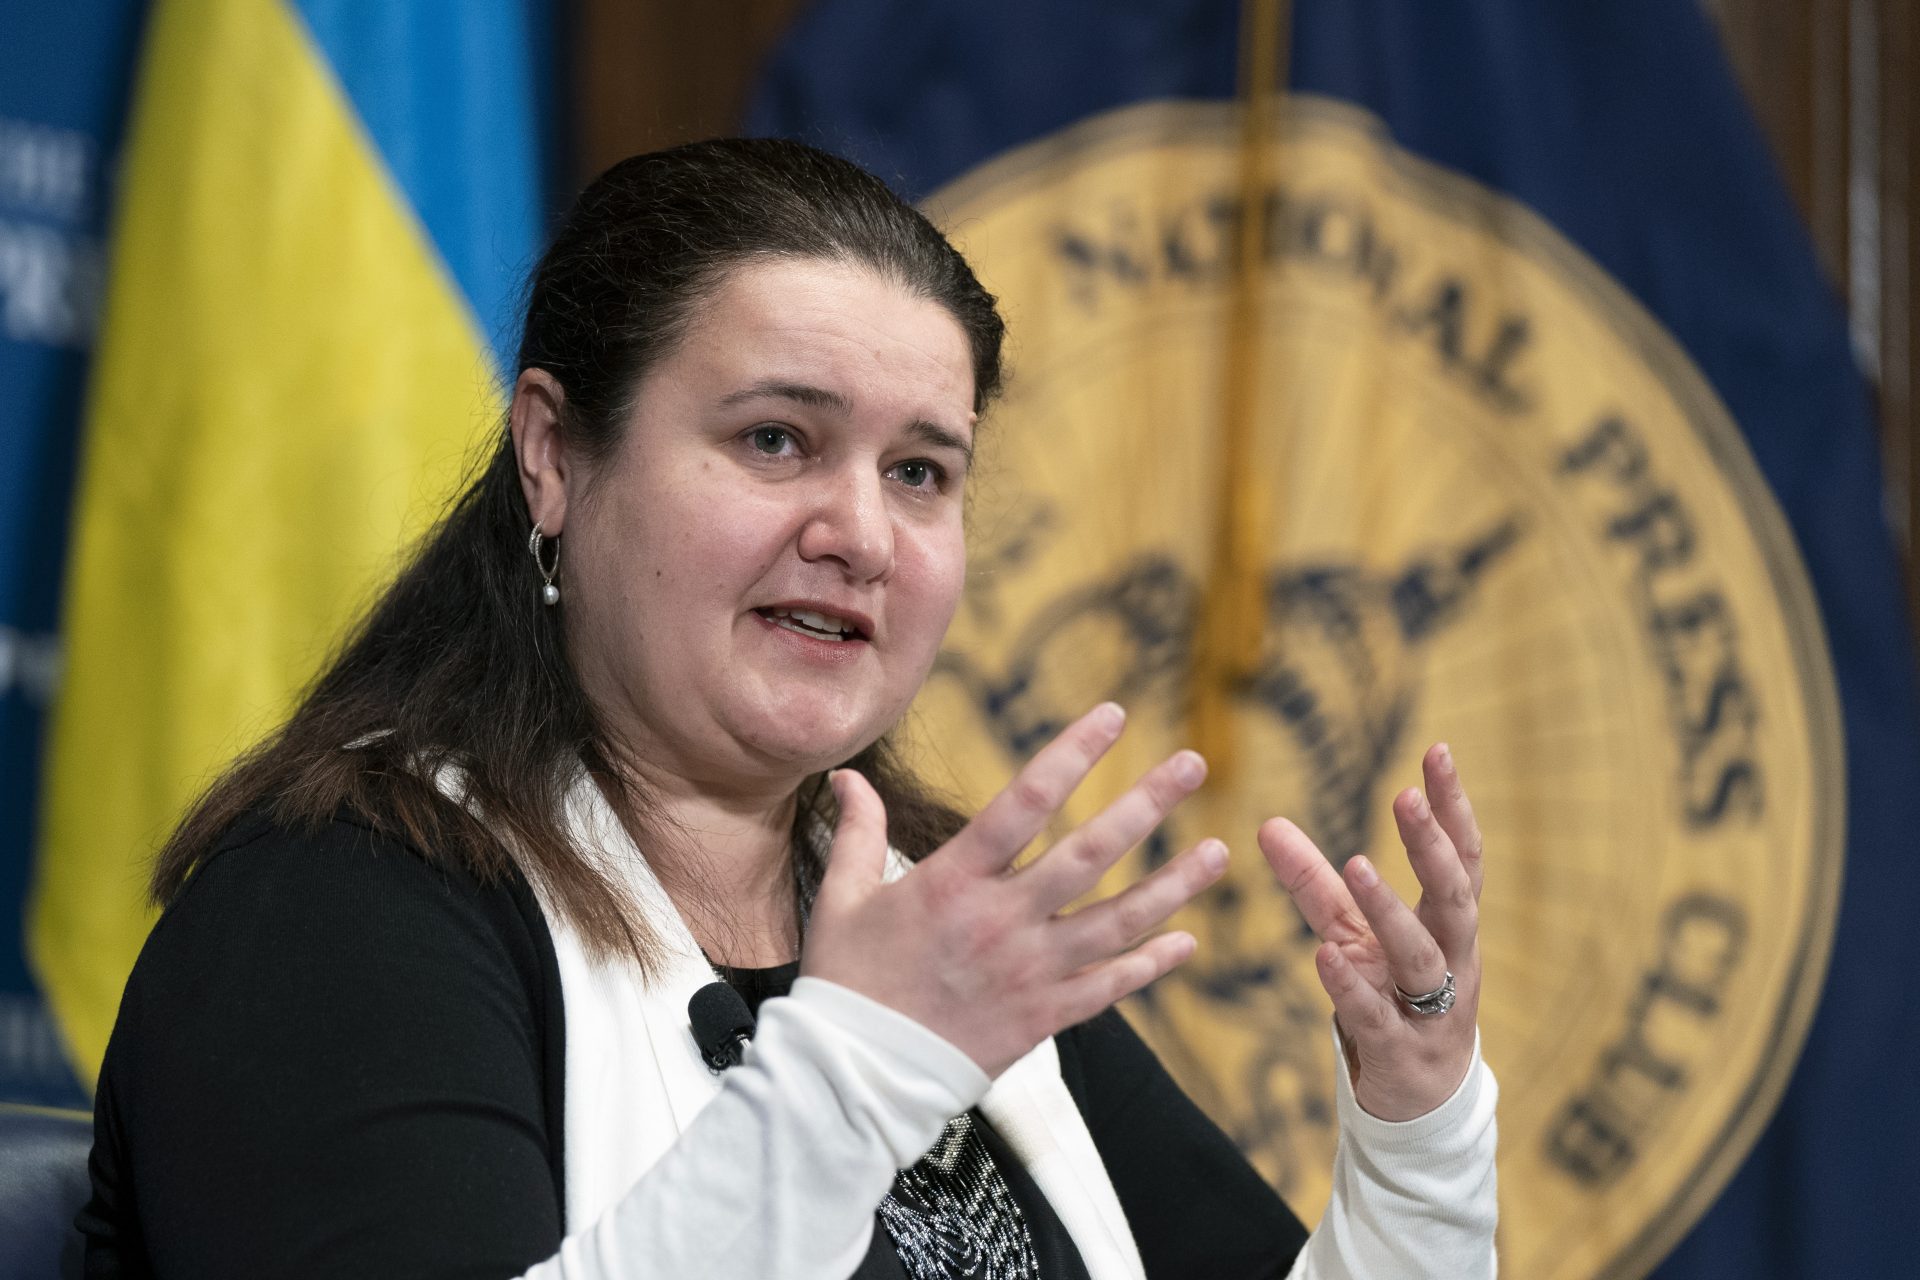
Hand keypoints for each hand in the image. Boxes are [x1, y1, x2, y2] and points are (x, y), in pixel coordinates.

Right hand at [802, 703, 1228, 1077]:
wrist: (855, 1079)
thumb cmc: (847, 983)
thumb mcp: (842, 898)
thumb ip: (857, 832)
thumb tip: (848, 776)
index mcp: (953, 881)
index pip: (1025, 801)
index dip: (1072, 754)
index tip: (1112, 716)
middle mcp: (1000, 921)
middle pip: (1090, 853)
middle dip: (1146, 803)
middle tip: (1193, 764)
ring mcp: (1028, 972)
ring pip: (1117, 922)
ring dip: (1173, 885)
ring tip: (1218, 853)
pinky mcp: (1041, 1018)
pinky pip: (1109, 988)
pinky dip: (1150, 965)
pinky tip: (1186, 941)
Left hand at [1258, 743, 1483, 1120]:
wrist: (1419, 1100)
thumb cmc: (1392, 998)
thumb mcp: (1353, 933)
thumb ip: (1314, 882)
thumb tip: (1266, 823)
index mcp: (1449, 925)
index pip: (1462, 857)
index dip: (1452, 806)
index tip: (1436, 752)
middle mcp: (1451, 960)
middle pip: (1453, 897)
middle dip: (1432, 846)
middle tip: (1404, 797)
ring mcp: (1429, 1010)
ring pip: (1421, 957)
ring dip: (1390, 910)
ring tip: (1357, 865)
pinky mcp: (1400, 1052)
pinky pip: (1378, 1017)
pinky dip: (1352, 987)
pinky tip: (1326, 957)